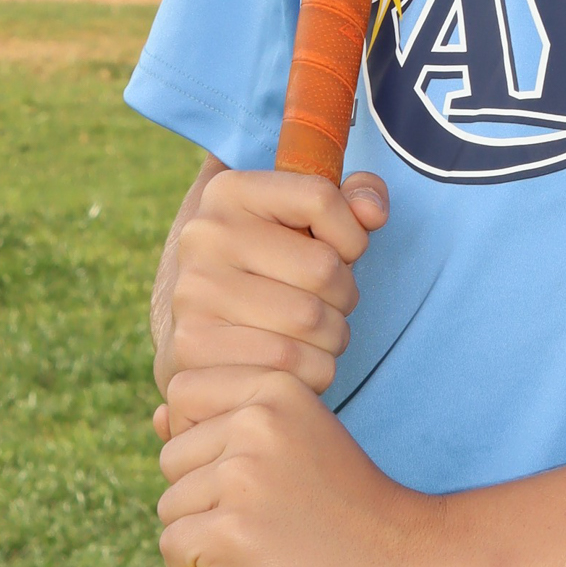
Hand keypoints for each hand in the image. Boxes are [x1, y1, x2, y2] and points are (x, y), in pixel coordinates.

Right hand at [154, 167, 387, 438]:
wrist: (204, 339)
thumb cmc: (270, 274)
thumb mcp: (305, 224)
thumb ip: (350, 200)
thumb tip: (372, 213)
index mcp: (229, 192)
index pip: (320, 198)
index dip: (352, 234)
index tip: (342, 253)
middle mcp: (204, 236)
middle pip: (323, 268)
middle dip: (345, 296)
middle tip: (327, 306)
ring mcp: (193, 292)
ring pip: (311, 321)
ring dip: (332, 338)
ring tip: (313, 337)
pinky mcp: (193, 347)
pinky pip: (289, 368)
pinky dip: (310, 374)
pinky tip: (295, 367)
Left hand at [155, 366, 439, 566]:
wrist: (405, 562)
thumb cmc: (351, 504)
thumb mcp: (301, 439)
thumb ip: (231, 420)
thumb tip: (158, 416)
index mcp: (276, 387)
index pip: (184, 394)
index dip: (203, 438)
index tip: (248, 470)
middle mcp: (255, 423)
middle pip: (172, 457)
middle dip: (200, 493)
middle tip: (262, 516)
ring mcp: (241, 478)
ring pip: (170, 505)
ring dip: (199, 533)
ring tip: (258, 543)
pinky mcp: (230, 533)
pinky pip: (174, 548)